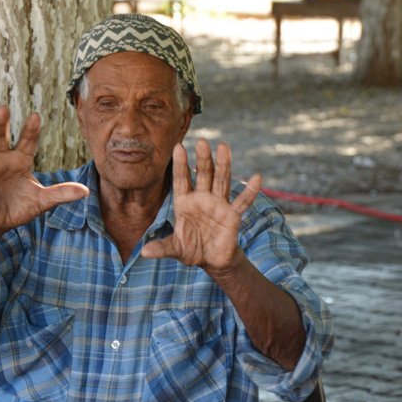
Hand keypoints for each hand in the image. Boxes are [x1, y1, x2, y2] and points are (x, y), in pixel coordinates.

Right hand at [0, 105, 88, 233]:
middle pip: (0, 138)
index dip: (31, 129)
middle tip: (4, 109)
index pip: (27, 141)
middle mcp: (2, 159)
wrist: (0, 222)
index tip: (36, 115)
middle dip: (1, 124)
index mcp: (21, 160)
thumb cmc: (21, 206)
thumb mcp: (44, 200)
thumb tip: (86, 191)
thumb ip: (62, 193)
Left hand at [141, 139, 261, 270]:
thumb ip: (162, 247)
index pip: (181, 180)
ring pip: (221, 181)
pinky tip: (256, 178)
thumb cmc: (191, 249)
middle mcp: (202, 199)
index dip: (180, 165)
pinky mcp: (232, 215)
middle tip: (202, 142)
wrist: (211, 260)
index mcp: (185, 203)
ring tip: (224, 147)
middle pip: (203, 175)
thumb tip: (144, 252)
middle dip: (203, 159)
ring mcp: (219, 205)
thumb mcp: (175, 249)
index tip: (178, 147)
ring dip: (223, 165)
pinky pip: (242, 202)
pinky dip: (250, 191)